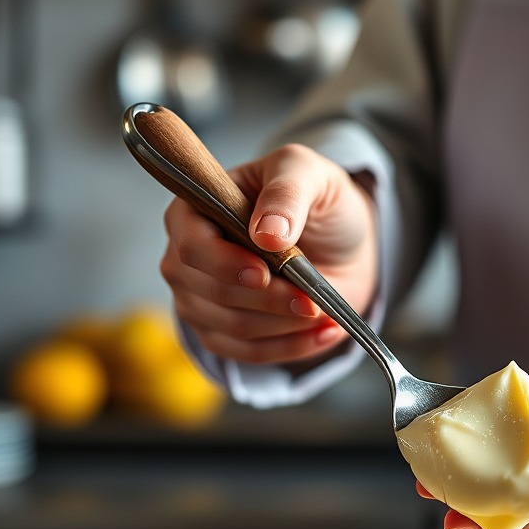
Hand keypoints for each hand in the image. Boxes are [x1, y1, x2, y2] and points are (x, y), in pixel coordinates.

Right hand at [160, 143, 377, 365]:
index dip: (224, 264)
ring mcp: (200, 299)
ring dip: (285, 325)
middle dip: (270, 300)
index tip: (264, 273)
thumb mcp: (310, 175)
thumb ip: (287, 192)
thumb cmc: (317, 201)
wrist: (342, 244)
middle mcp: (187, 258)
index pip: (191, 245)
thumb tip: (266, 232)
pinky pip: (249, 353)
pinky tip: (324, 331)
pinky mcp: (223, 333)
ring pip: (234, 327)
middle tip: (312, 299)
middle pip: (213, 293)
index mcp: (195, 209)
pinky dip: (291, 347)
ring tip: (323, 311)